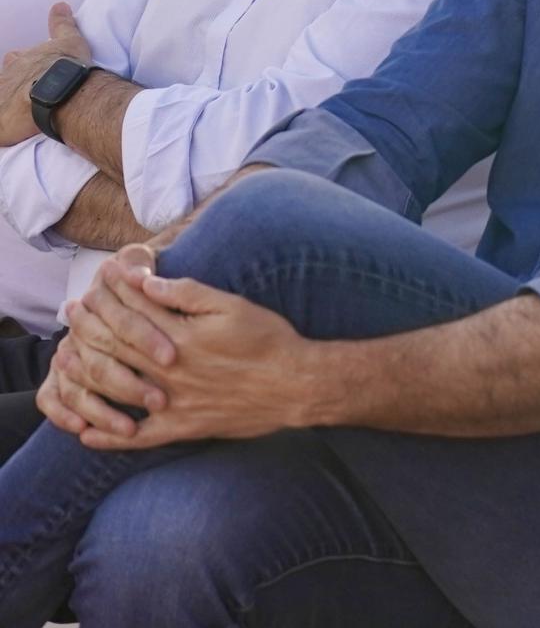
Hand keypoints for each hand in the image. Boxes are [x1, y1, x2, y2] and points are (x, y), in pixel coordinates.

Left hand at [0, 2, 91, 145]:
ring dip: (8, 104)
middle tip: (24, 93)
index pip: (15, 59)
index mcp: (20, 62)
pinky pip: (0, 130)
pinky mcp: (1, 123)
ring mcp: (1, 101)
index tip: (26, 65)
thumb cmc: (65, 65)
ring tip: (19, 113)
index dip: (20, 62)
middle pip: (5, 81)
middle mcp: (7, 79)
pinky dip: (4, 130)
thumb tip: (60, 4)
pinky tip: (8, 133)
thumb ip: (62, 24)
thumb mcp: (69, 40)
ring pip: (2, 101)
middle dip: (12, 84)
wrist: (59, 90)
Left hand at [53, 251, 315, 449]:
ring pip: (114, 388)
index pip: (135, 309)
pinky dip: (109, 438)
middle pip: (116, 344)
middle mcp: (169, 370)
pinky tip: (87, 434)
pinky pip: (137, 439)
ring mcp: (172, 402)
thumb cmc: (269, 339)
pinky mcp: (182, 427)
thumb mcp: (234, 306)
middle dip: (90, 324)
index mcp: (181, 336)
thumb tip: (147, 281)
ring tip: (65, 359)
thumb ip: (188, 293)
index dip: (113, 291)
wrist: (296, 385)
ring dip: (85, 372)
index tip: (98, 278)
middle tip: (72, 311)